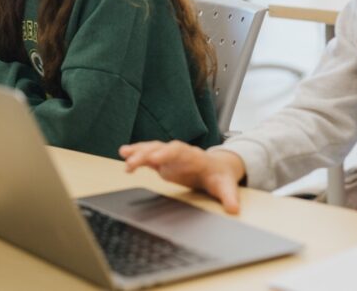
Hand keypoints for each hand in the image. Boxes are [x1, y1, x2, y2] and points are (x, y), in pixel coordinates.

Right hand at [119, 141, 245, 213]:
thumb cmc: (221, 177)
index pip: (179, 151)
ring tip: (123, 153)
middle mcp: (179, 153)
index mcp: (194, 156)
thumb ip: (229, 197)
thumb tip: (233, 208)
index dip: (166, 153)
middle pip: (161, 148)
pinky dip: (137, 155)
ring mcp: (170, 156)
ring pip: (152, 149)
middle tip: (131, 161)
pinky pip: (148, 156)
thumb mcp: (227, 187)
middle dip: (146, 153)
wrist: (218, 169)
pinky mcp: (164, 162)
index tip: (155, 157)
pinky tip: (125, 156)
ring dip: (138, 151)